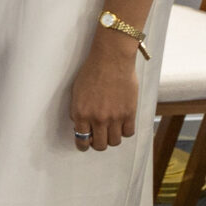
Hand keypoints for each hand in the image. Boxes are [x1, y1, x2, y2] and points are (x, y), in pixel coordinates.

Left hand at [68, 35, 141, 151]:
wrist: (111, 60)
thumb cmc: (91, 72)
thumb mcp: (76, 92)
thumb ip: (78, 111)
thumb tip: (81, 125)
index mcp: (81, 114)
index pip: (81, 140)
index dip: (83, 145)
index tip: (85, 144)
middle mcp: (97, 119)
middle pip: (100, 145)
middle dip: (98, 144)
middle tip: (98, 137)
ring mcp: (115, 117)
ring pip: (115, 142)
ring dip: (112, 138)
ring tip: (111, 130)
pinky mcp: (129, 113)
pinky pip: (128, 133)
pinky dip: (125, 131)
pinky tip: (122, 124)